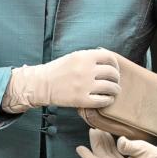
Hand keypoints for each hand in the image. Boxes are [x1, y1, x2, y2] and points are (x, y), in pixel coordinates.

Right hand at [3, 48, 119, 111]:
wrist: (40, 84)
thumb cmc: (58, 70)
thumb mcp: (74, 56)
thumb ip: (91, 57)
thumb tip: (109, 60)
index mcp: (84, 57)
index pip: (109, 57)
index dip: (115, 63)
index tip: (114, 68)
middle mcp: (86, 70)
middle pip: (112, 73)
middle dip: (116, 78)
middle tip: (114, 82)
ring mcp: (84, 85)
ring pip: (111, 87)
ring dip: (115, 90)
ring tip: (113, 91)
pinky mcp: (81, 99)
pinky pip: (103, 100)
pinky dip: (108, 100)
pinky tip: (107, 99)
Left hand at [76, 128, 156, 157]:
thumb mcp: (145, 150)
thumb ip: (130, 146)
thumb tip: (119, 141)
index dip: (88, 157)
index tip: (79, 148)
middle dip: (96, 145)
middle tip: (93, 130)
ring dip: (103, 145)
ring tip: (99, 131)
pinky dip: (110, 148)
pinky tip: (110, 138)